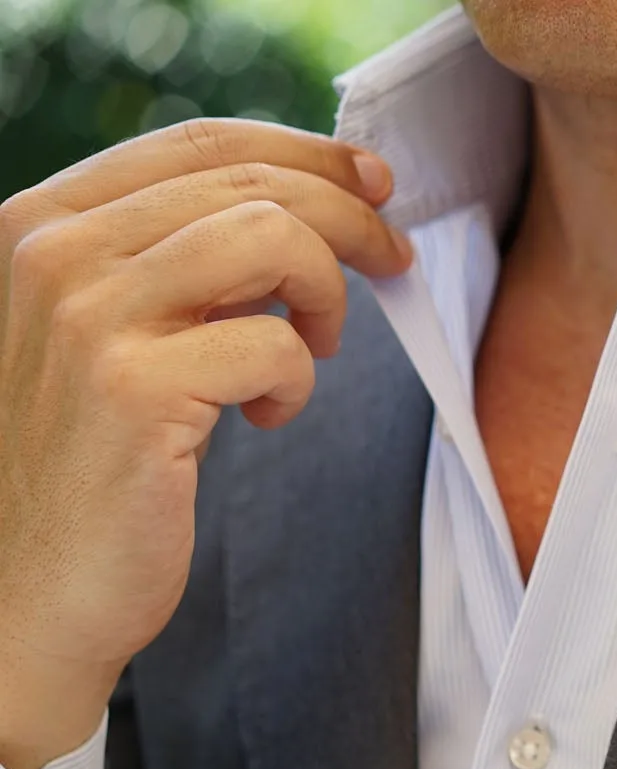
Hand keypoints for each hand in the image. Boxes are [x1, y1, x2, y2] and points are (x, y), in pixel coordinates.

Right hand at [0, 118, 412, 768]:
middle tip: (392, 261)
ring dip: (325, 289)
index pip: (198, 144)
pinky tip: (264, 416)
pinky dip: (295, 383)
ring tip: (314, 346)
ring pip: (270, 237)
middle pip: (249, 184)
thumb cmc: (88, 464)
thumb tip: (303, 208)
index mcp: (44, 223)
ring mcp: (88, 318)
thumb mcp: (114, 331)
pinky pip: (273, 345)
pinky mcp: (134, 391)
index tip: (371, 182)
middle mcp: (54, 254)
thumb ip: (176, 264)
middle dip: (349, 217)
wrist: (25, 590)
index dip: (304, 154)